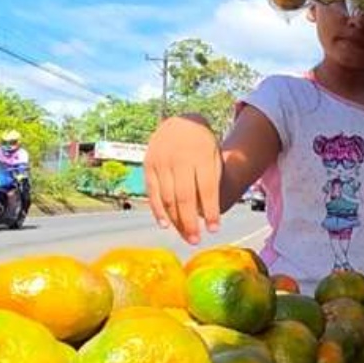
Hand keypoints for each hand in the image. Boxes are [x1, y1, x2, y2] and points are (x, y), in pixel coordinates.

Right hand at [143, 114, 221, 244]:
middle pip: (185, 197)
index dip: (210, 211)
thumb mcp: (215, 157)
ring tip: (186, 236)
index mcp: (201, 156)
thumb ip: (213, 182)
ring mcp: (161, 162)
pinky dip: (158, 211)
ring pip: (167, 198)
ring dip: (176, 220)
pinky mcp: (148, 166)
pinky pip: (152, 193)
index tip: (214, 229)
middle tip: (196, 240)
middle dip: (191, 222)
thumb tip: (207, 215)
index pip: (207, 189)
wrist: (182, 122)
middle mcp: (179, 159)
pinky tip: (166, 225)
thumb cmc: (203, 146)